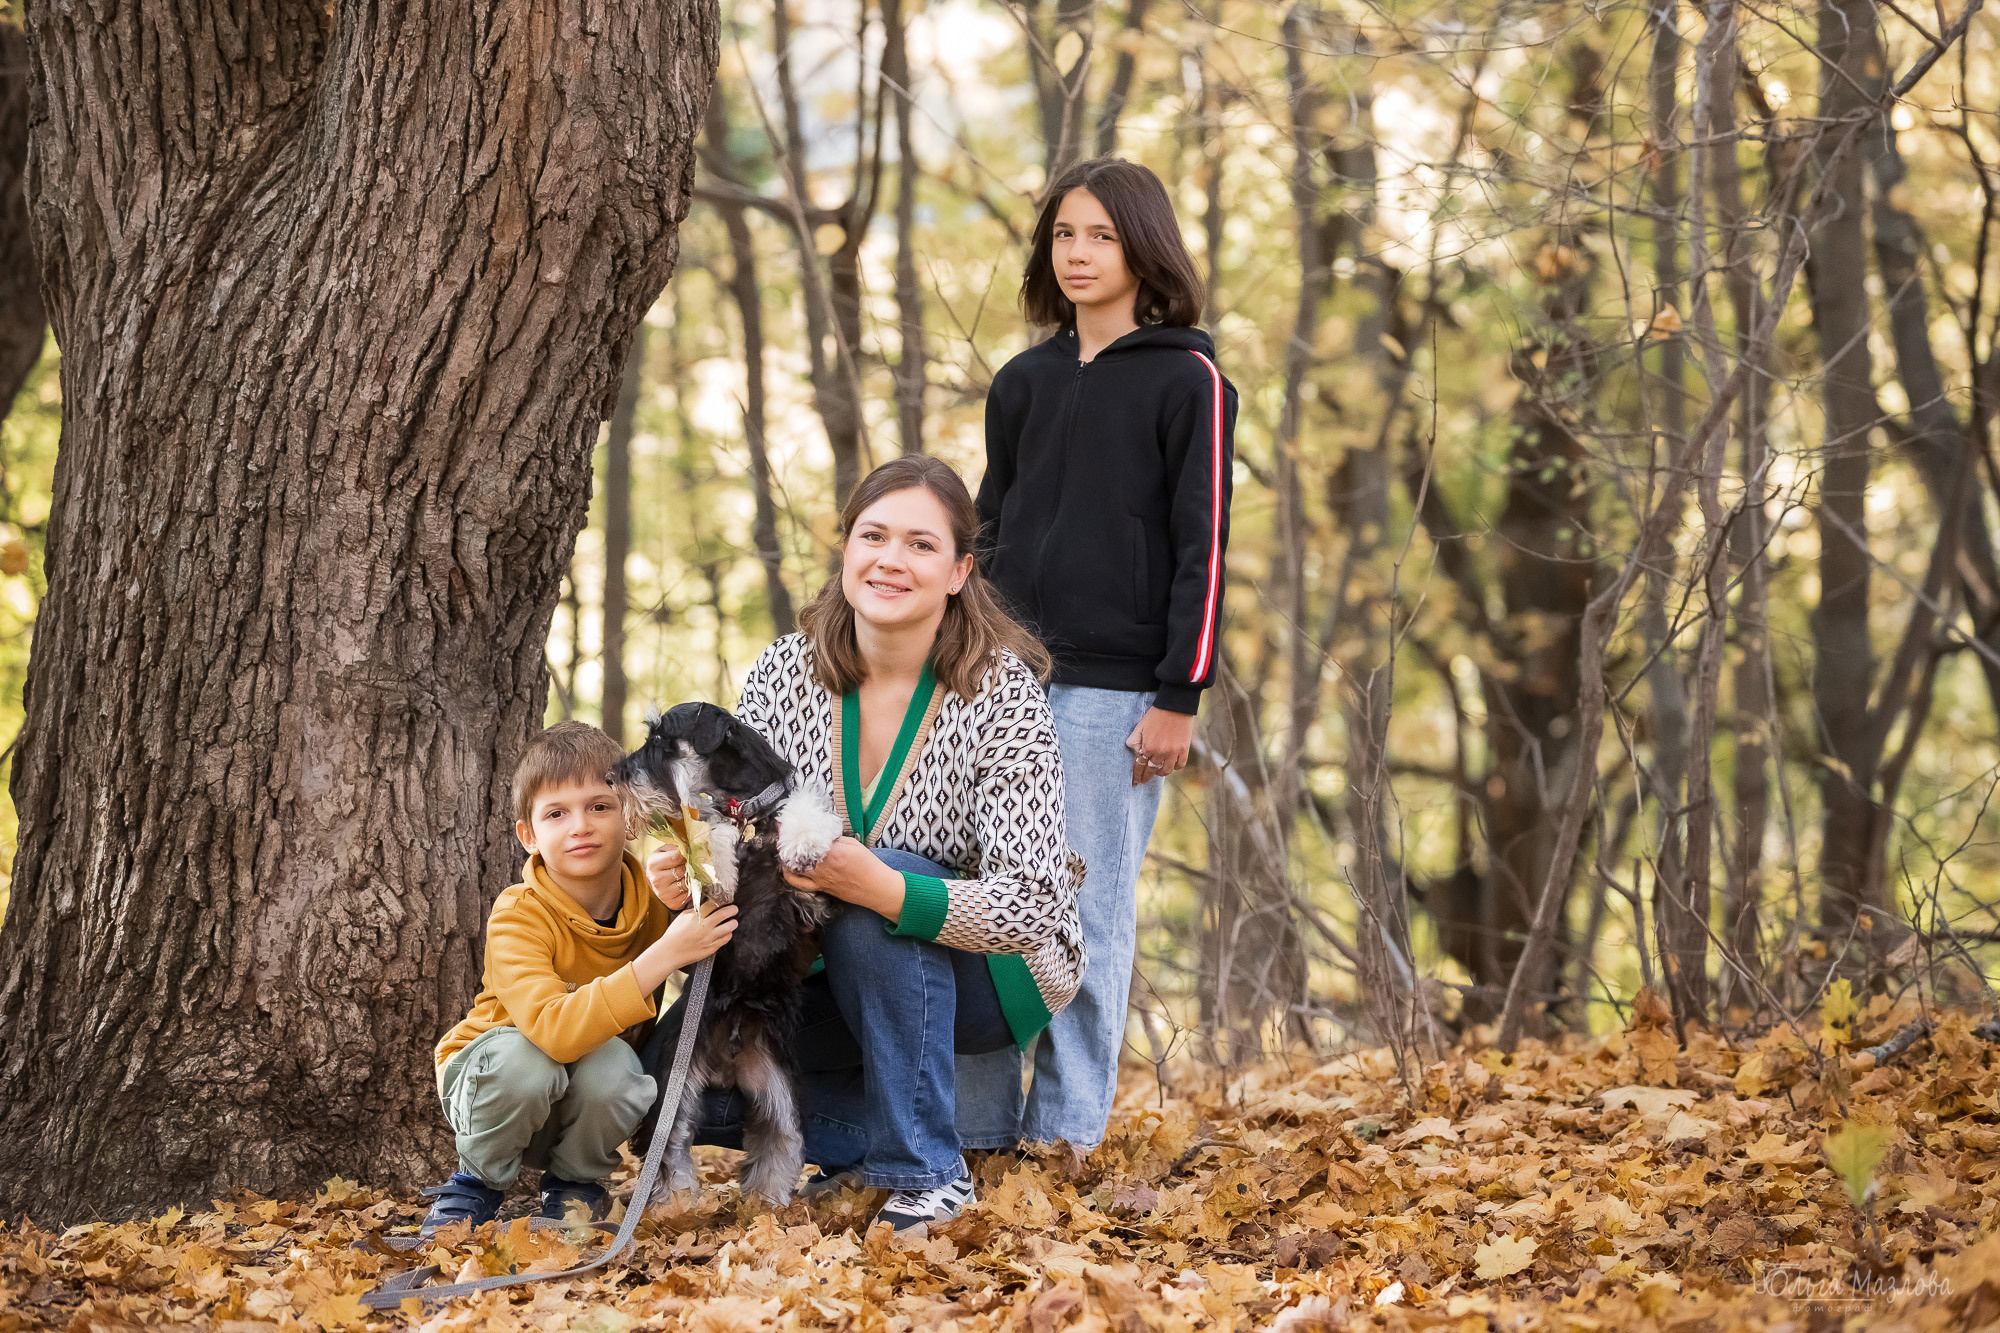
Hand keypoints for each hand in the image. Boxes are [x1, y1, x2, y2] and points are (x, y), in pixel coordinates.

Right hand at [646, 841, 689, 909]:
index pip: (676, 857)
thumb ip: (677, 846)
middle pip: (683, 870)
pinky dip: (690, 888)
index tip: (690, 852)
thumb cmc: (664, 863)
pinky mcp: (672, 903)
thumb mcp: (666, 851)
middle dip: (689, 866)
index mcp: (653, 864)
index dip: (686, 854)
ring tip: (686, 874)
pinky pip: (689, 893)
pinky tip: (684, 885)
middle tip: (689, 864)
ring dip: (690, 878)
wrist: (657, 883)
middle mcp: (656, 880)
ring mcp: (664, 893)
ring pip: (687, 882)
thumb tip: (693, 846)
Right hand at [660, 901, 736, 963]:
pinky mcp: (712, 948)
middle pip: (725, 913)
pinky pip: (726, 939)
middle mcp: (705, 926)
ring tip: (732, 921)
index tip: (724, 900)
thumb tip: (704, 903)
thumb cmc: (674, 935)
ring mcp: (709, 938)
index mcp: (697, 917)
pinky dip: (728, 934)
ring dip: (733, 922)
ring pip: (729, 927)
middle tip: (734, 909)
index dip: (721, 900)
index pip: (714, 903)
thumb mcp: (682, 917)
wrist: (670, 953)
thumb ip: (695, 910)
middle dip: (733, 909)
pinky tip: (725, 932)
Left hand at [782, 836, 906, 921]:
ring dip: (787, 856)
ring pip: (795, 867)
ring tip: (784, 847)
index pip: (807, 838)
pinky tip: (788, 868)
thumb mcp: (854, 844)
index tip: (786, 822)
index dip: (794, 830)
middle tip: (782, 832)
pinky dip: (790, 875)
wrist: (876, 888)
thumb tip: (823, 833)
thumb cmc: (869, 865)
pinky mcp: (820, 888)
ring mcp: (819, 878)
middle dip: (787, 841)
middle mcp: (822, 866)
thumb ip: (836, 838)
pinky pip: (800, 883)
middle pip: (797, 852)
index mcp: (831, 852)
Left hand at [1126, 707, 1195, 785]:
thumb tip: (1135, 752)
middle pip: (1152, 771)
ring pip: (1166, 771)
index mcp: (1148, 747)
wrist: (1175, 706)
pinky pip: (1179, 765)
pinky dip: (1175, 767)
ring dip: (1160, 773)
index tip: (1136, 782)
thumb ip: (1134, 740)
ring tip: (1158, 771)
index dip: (1137, 776)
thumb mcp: (1140, 726)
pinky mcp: (1184, 750)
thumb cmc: (1156, 715)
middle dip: (1147, 777)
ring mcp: (1173, 752)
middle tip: (1144, 780)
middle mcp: (1160, 752)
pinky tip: (1171, 764)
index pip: (1140, 766)